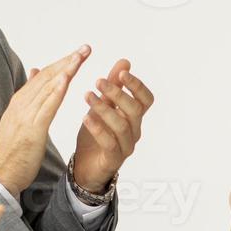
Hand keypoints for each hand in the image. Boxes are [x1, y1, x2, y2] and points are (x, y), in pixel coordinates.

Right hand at [0, 46, 90, 195]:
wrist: (0, 175)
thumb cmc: (13, 151)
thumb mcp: (20, 120)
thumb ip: (29, 98)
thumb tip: (35, 72)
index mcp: (20, 102)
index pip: (43, 77)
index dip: (61, 63)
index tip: (79, 53)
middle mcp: (21, 104)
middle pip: (47, 77)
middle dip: (67, 61)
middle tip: (86, 48)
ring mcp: (25, 116)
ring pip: (47, 88)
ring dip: (65, 70)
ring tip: (80, 57)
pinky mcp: (31, 130)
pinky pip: (46, 107)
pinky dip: (56, 91)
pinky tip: (67, 80)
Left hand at [72, 58, 153, 191]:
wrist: (84, 167)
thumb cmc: (96, 135)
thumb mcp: (103, 106)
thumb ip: (114, 86)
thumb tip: (125, 62)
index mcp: (134, 117)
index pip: (146, 100)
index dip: (137, 85)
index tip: (122, 72)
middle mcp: (134, 131)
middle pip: (135, 110)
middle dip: (118, 93)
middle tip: (98, 81)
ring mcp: (125, 146)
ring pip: (121, 125)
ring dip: (104, 108)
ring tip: (87, 95)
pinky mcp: (113, 159)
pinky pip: (109, 143)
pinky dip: (98, 128)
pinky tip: (85, 117)